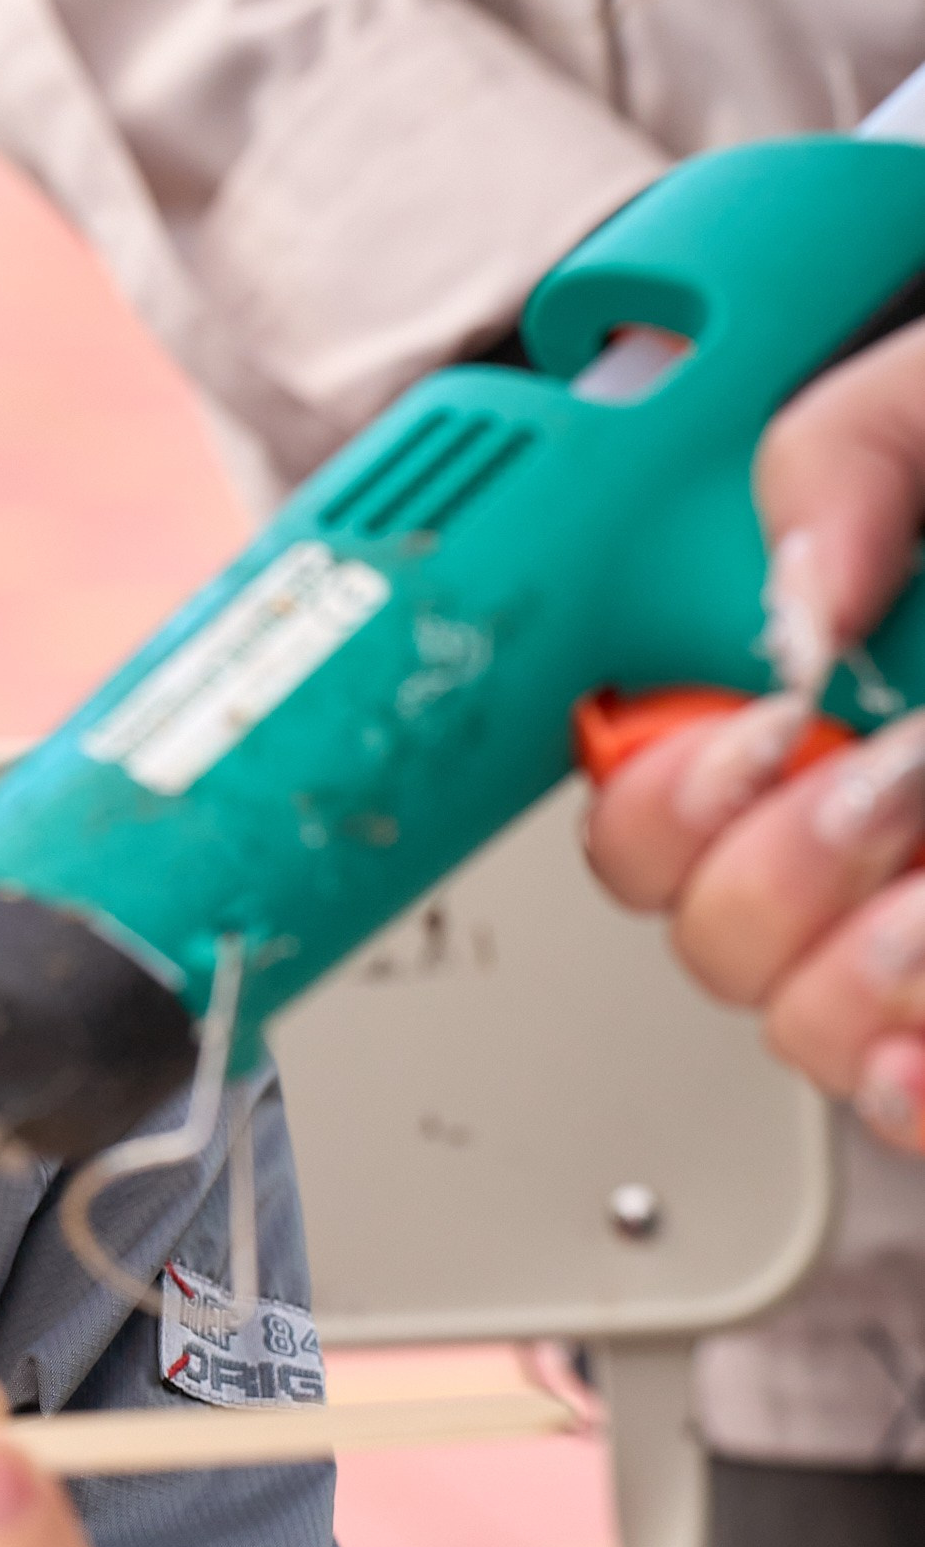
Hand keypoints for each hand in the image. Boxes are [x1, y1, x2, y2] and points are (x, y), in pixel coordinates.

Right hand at [584, 320, 924, 1142]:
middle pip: (718, 936)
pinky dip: (914, 1075)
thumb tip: (787, 608)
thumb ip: (846, 458)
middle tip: (882, 783)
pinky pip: (917, 1089)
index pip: (649, 804)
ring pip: (814, 1024)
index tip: (763, 730)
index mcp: (833, 677)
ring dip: (858, 967)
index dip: (665, 790)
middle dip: (778, 871)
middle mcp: (879, 810)